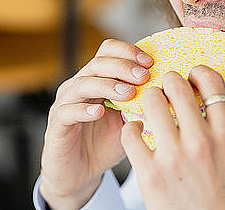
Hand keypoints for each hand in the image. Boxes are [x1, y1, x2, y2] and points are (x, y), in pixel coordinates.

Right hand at [39, 39, 152, 209]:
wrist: (79, 174)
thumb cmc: (103, 145)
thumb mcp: (128, 121)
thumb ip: (142, 104)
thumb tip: (168, 93)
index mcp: (97, 79)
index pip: (108, 51)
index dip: (128, 52)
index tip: (150, 62)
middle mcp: (79, 86)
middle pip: (98, 63)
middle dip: (123, 66)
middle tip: (144, 76)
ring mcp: (66, 103)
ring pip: (83, 84)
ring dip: (108, 85)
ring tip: (128, 94)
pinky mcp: (57, 124)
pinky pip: (67, 111)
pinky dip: (83, 110)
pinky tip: (99, 112)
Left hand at [121, 65, 224, 209]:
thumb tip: (218, 114)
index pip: (211, 83)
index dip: (199, 72)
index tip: (192, 75)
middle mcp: (200, 141)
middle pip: (176, 85)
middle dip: (168, 82)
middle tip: (165, 89)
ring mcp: (173, 156)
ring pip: (151, 102)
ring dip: (148, 100)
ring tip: (149, 108)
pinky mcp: (149, 173)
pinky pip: (130, 133)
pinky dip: (131, 129)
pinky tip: (137, 133)